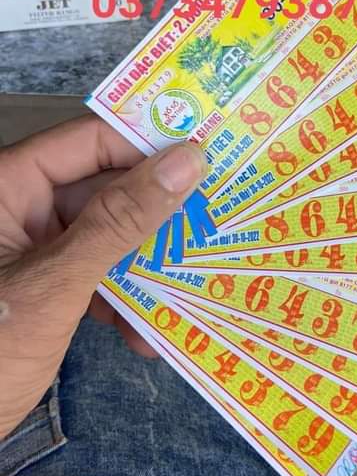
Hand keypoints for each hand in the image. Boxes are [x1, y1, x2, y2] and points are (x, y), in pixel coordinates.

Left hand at [0, 115, 206, 440]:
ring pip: (107, 236)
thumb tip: (187, 162)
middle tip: (217, 219)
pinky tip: (147, 334)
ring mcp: (31, 251)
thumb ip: (121, 221)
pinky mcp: (41, 289)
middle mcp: (21, 209)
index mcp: (8, 186)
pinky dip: (120, 302)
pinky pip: (93, 276)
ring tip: (194, 280)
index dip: (148, 144)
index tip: (209, 154)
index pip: (90, 142)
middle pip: (105, 189)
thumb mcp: (56, 282)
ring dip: (146, 266)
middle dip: (158, 214)